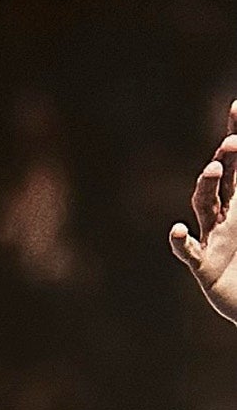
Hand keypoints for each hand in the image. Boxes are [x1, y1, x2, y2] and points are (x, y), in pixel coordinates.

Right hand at [169, 104, 236, 323]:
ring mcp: (213, 240)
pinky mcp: (204, 267)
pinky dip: (181, 241)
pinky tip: (179, 229)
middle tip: (233, 142)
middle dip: (225, 158)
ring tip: (212, 170)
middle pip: (221, 178)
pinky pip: (188, 251)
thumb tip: (234, 171)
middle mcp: (226, 217)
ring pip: (203, 206)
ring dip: (206, 187)